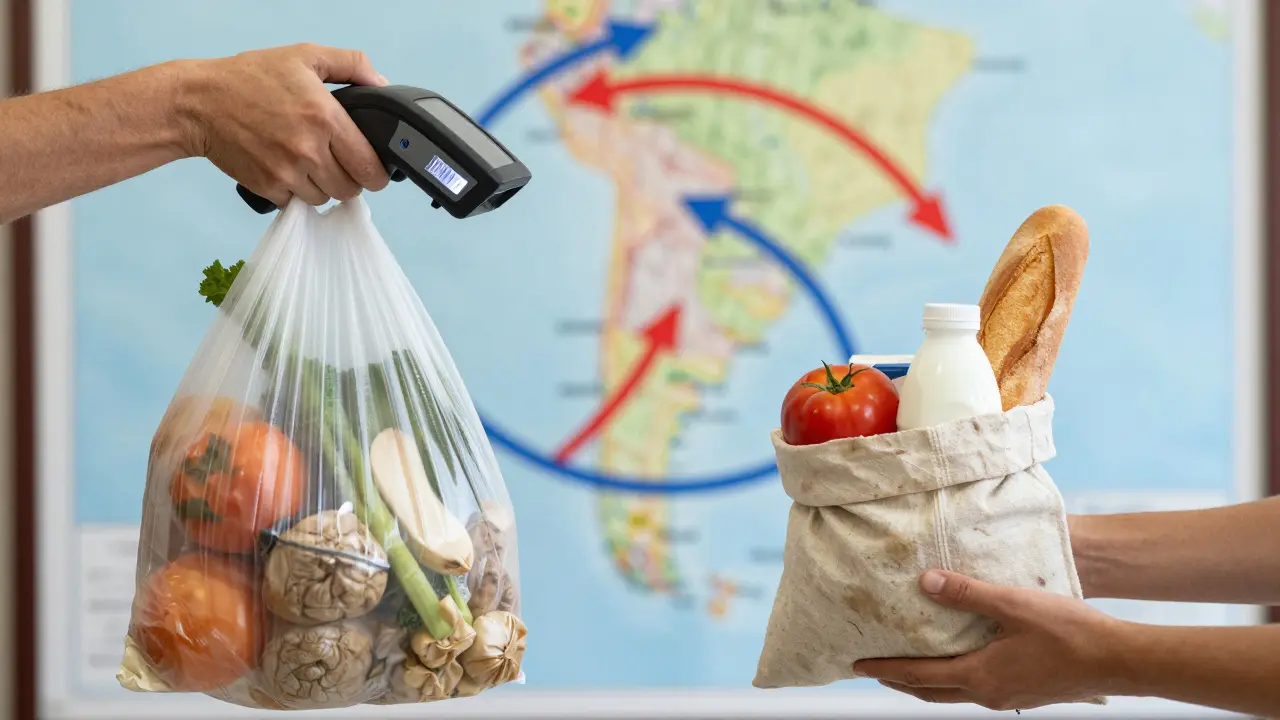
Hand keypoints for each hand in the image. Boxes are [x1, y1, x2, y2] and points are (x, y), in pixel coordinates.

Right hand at [183, 43, 392, 206]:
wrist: (199, 103)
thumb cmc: (250, 77)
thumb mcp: (304, 55)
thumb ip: (351, 64)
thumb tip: (381, 84)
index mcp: (325, 118)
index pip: (370, 167)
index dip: (376, 172)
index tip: (372, 168)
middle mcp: (309, 150)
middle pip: (350, 189)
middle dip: (350, 179)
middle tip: (338, 162)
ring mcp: (287, 172)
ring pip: (324, 198)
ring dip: (322, 186)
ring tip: (308, 162)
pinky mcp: (267, 187)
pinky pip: (295, 202)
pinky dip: (294, 191)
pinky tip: (286, 168)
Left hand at [853, 570, 1128, 711]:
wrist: (1119, 661)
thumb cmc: (1068, 631)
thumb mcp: (1012, 603)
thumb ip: (967, 593)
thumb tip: (925, 582)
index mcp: (979, 676)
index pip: (917, 676)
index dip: (884, 669)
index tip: (856, 665)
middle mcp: (988, 694)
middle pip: (930, 692)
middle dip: (899, 681)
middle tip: (874, 669)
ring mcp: (1008, 697)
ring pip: (954, 694)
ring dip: (927, 682)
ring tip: (910, 667)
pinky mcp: (1025, 693)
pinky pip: (976, 689)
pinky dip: (954, 679)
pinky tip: (961, 663)